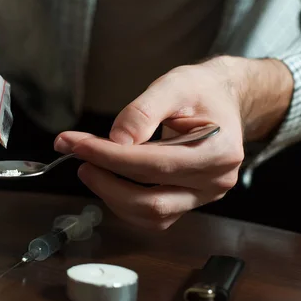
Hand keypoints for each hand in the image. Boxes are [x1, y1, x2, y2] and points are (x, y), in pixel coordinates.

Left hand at [54, 57, 275, 229]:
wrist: (222, 100)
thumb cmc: (201, 90)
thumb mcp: (174, 84)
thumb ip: (143, 111)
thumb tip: (115, 140)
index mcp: (218, 151)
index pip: (155, 164)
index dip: (112, 158)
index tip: (78, 145)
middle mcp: (215, 181)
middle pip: (151, 199)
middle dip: (105, 181)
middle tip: (77, 155)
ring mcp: (203, 196)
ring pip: (150, 215)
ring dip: (111, 195)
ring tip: (89, 166)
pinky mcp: (188, 201)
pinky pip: (152, 215)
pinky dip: (123, 201)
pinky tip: (108, 179)